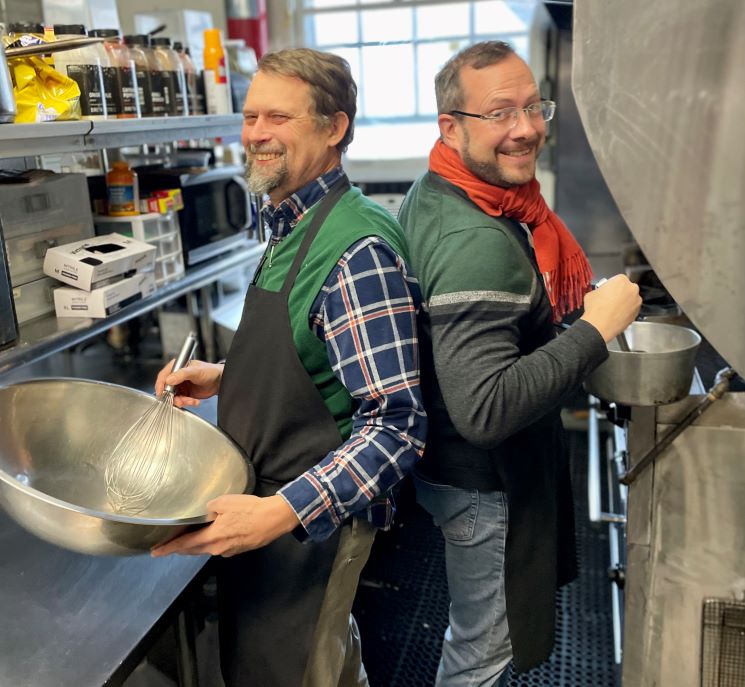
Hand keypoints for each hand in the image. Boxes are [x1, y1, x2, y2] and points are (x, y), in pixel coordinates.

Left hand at [151, 494, 300, 557]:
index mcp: (211, 537)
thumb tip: (204, 514)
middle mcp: (217, 548)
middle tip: (168, 544)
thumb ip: (208, 509)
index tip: (155, 553)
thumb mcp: (224, 502)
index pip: (184, 545)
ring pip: (206, 549)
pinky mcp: (238, 550)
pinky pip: (220, 547)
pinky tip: (217, 532)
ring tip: (190, 538)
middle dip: (180, 548)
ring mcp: (228, 551)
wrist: (274, 518)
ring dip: (197, 544)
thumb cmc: (249, 509)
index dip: (168, 549)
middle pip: (193, 550)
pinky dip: (213, 541)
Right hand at [154, 359, 223, 407]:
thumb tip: (169, 380)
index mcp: (177, 367)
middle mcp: (176, 376)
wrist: (219, 381)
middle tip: (180, 400)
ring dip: (181, 401)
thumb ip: (182, 374)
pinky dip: (186, 403)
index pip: (163, 376)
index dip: (160, 385)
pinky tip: (194, 401)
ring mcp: (180, 386)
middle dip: (172, 396)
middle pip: (166, 388)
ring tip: (191, 401)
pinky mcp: (185, 394)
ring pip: (173, 396)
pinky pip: (181, 401)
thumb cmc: (210, 371)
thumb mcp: (196, 371)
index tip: (161, 393)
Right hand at [580, 274, 641, 341]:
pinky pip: (631, 310)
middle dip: (620, 293)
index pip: (618, 279)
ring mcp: (636, 302)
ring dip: (624, 302)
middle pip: (627, 288)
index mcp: (621, 280)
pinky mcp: (637, 313)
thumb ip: (600, 290)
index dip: (612, 285)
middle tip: (610, 299)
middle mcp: (632, 289)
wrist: (599, 325)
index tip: (608, 290)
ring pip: (631, 299)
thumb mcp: (592, 293)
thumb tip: (600, 293)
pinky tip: (616, 315)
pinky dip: (626, 312)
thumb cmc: (595, 308)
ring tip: (613, 309)